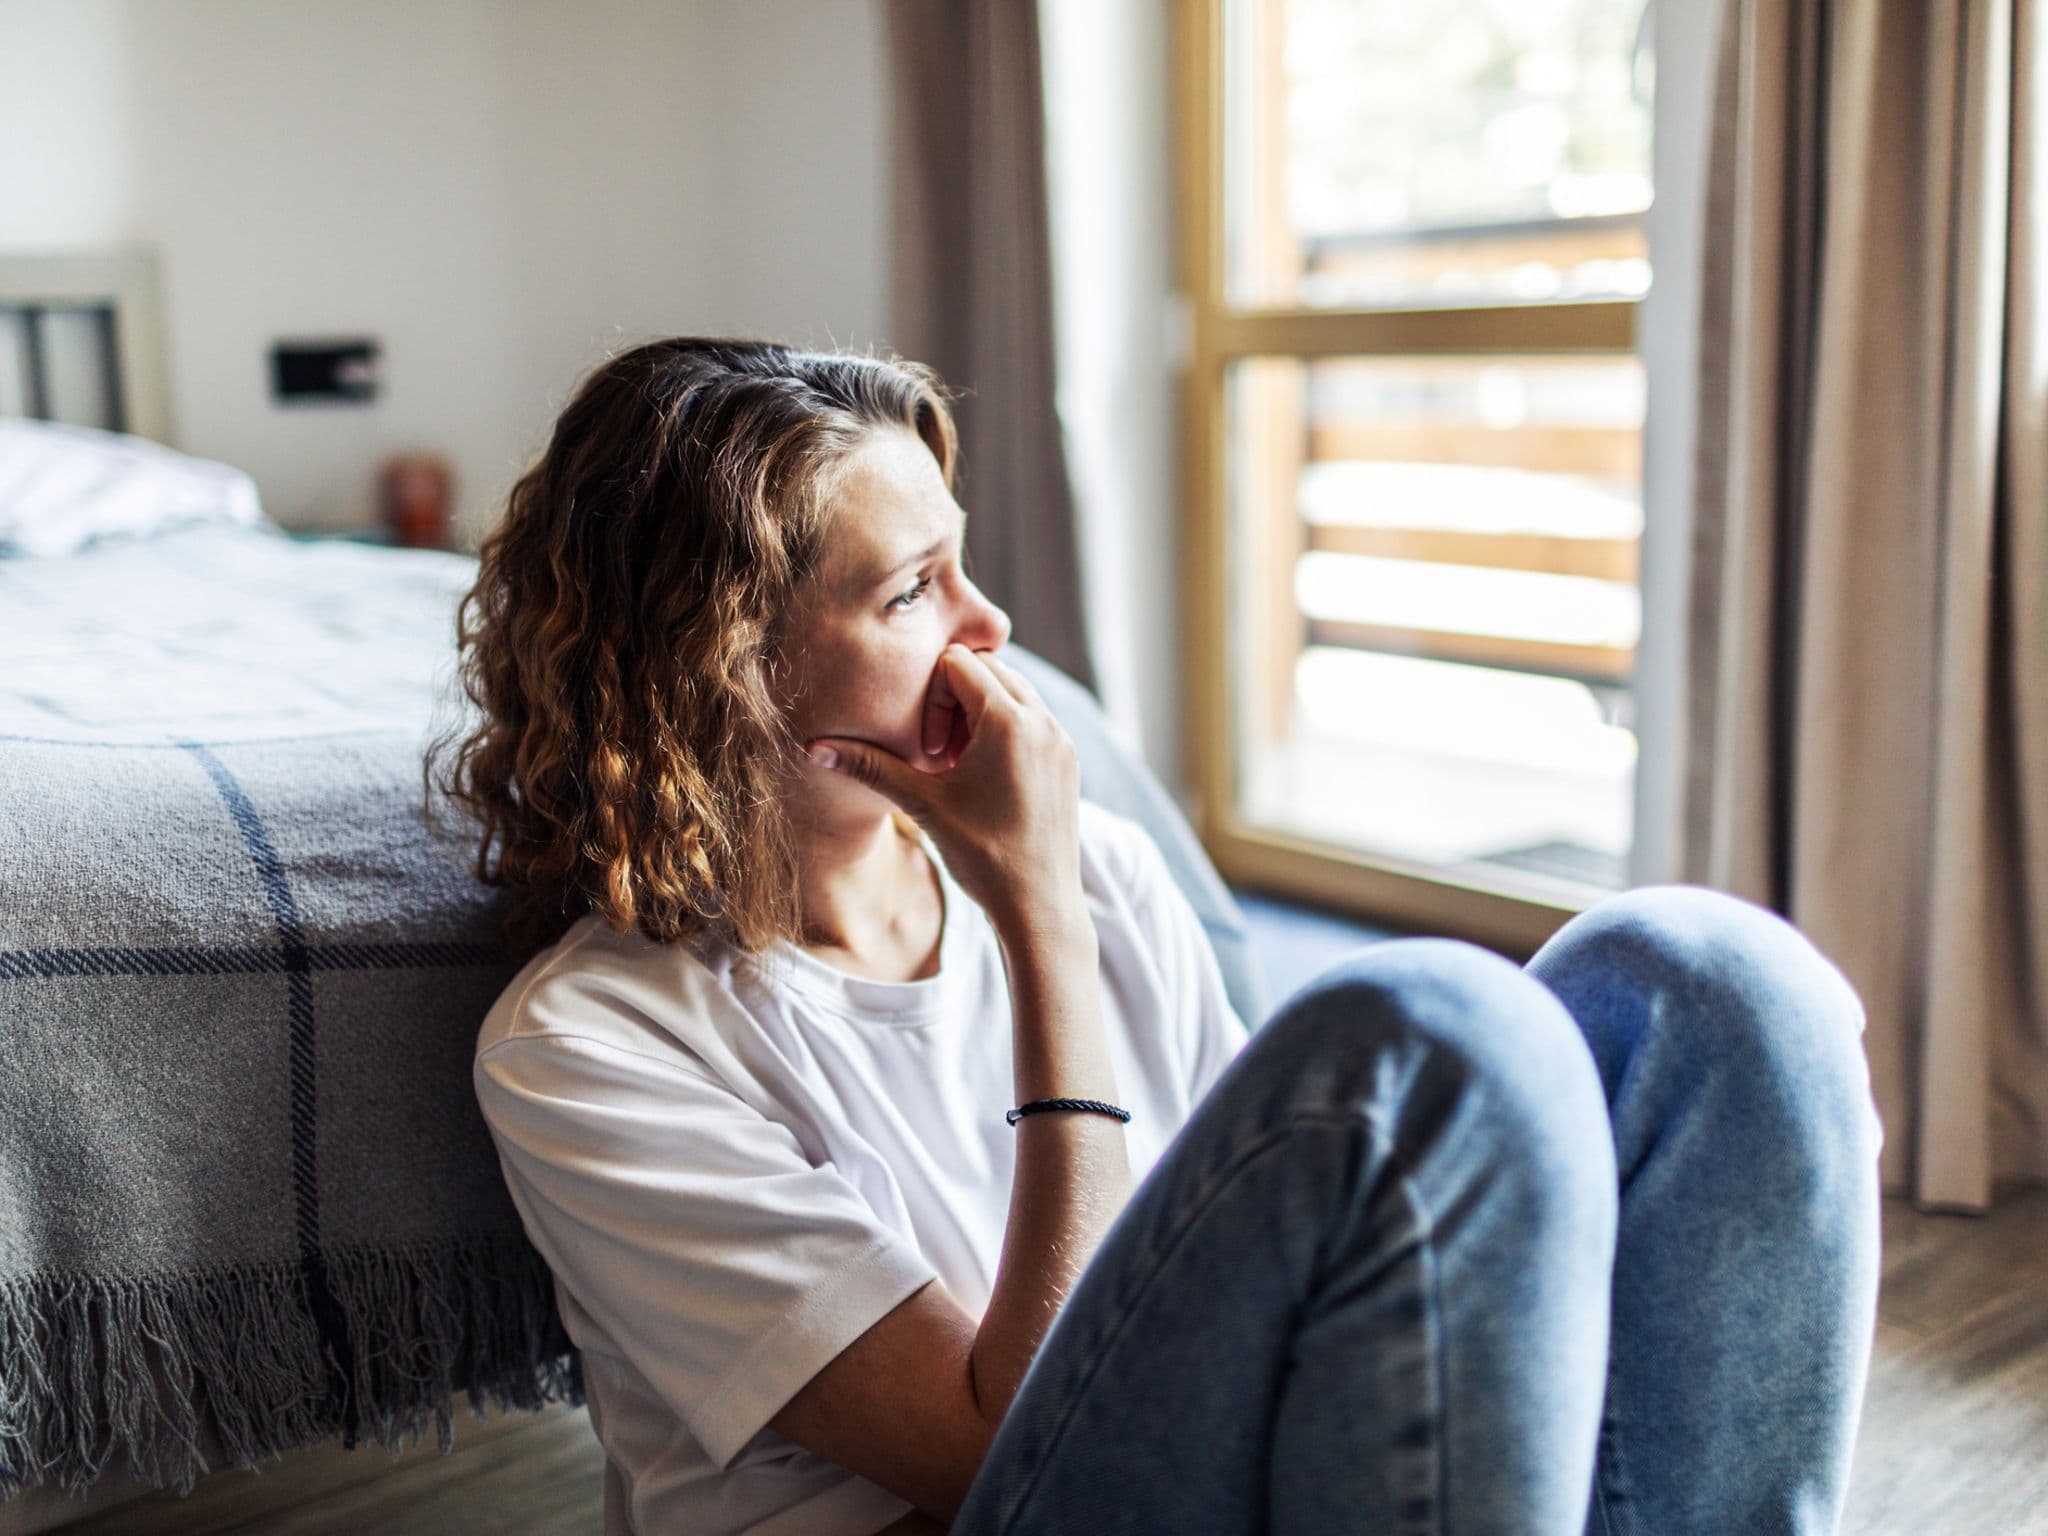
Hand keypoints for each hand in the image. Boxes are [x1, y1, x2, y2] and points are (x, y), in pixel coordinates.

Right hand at [805, 644, 1082, 932]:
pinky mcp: (1067, 758)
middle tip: (937, 754)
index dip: (929, 695)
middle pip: (987, 668)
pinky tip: (983, 777)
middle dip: (954, 699)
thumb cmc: (981, 857)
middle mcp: (1043, 720)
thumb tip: (812, 749)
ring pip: (1012, 690)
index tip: (926, 750)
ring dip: (978, 713)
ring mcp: (1060, 738)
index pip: (957, 662)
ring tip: (958, 765)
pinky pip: (1032, 717)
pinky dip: (1003, 730)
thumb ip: (869, 767)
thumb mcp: (922, 805)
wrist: (1039, 906)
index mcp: (1009, 720)